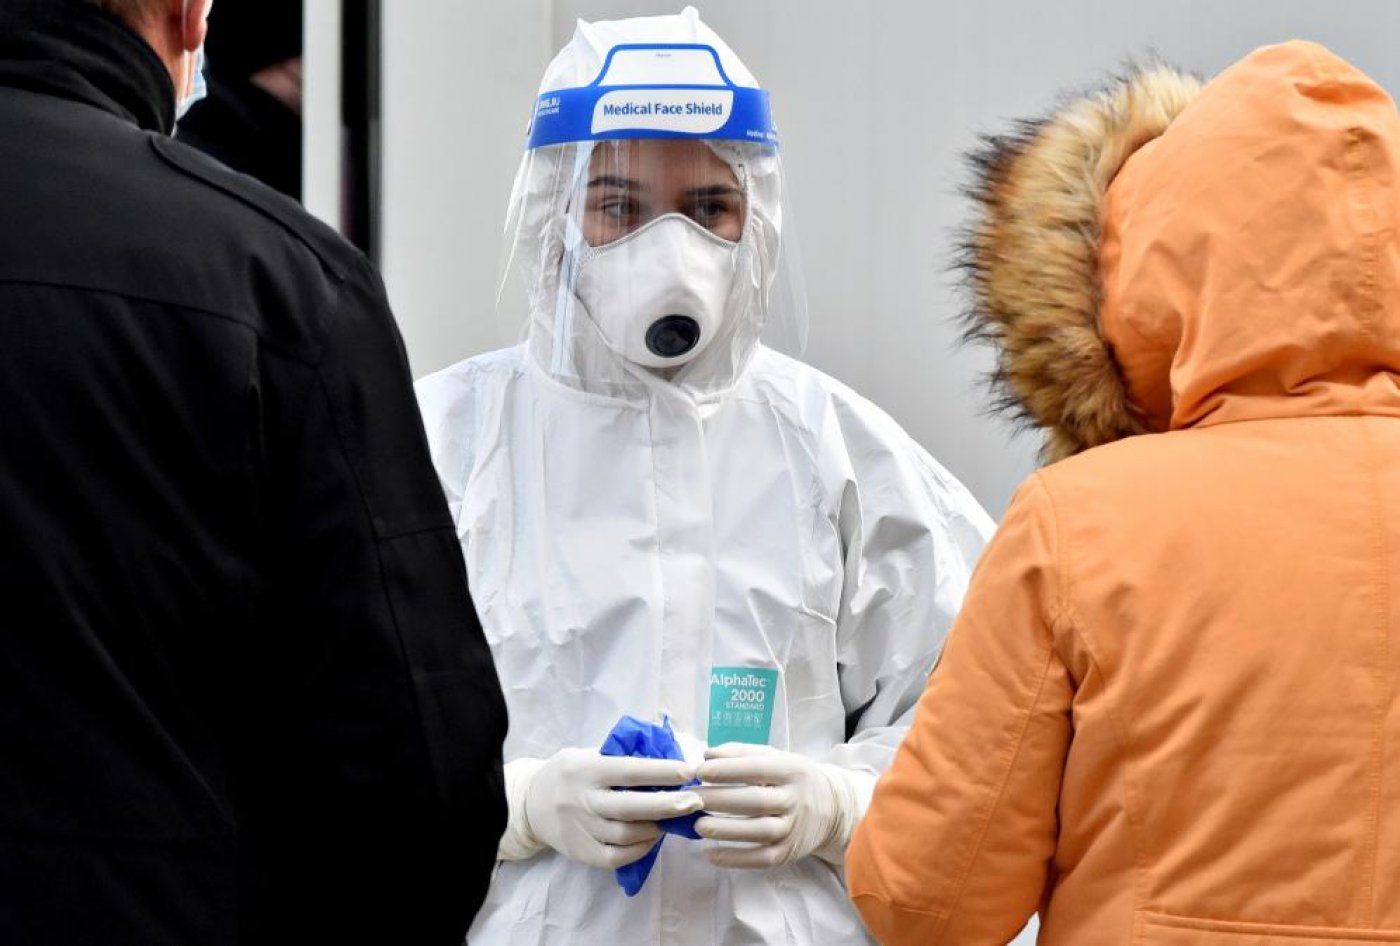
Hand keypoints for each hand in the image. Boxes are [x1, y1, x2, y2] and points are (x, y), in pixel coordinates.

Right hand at [504, 750, 702, 868]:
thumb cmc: (571, 773)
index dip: (660, 772)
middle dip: (666, 805)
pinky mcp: (581, 853)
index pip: (629, 770)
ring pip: (625, 834)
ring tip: (677, 819)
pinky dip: (640, 849)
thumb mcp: (589, 754)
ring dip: (656, 828)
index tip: (689, 771)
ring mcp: (581, 829)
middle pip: (630, 807)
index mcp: (587, 769)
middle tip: (695, 802)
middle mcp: (583, 800)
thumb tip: (668, 755)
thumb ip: (620, 757)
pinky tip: (653, 837)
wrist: (530, 804)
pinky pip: (616, 857)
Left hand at [693, 743, 872, 869]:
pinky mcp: (786, 853)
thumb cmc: (792, 778)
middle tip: (690, 798)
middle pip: (754, 801)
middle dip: (719, 800)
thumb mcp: (774, 757)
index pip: (757, 769)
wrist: (832, 809)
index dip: (727, 770)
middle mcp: (793, 800)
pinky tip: (710, 854)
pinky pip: (759, 858)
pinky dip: (734, 859)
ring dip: (725, 829)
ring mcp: (791, 829)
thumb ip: (741, 753)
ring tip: (698, 825)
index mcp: (790, 771)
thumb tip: (707, 755)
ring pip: (757, 831)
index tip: (700, 771)